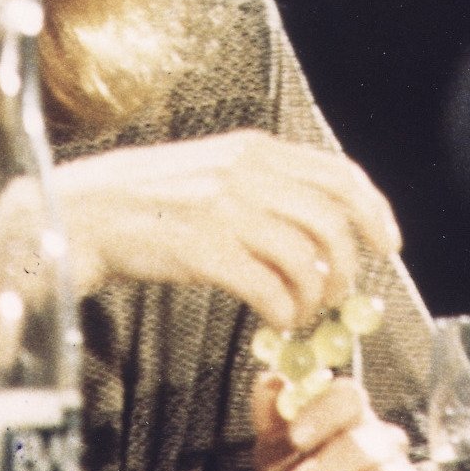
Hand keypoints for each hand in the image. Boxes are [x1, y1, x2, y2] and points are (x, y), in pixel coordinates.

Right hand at [46, 129, 401, 328]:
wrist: (82, 213)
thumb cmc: (150, 201)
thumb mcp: (215, 171)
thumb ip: (266, 187)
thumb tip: (322, 226)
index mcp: (255, 149)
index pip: (340, 175)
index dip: (374, 211)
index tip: (387, 244)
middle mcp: (247, 173)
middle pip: (332, 220)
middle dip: (347, 265)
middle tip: (338, 294)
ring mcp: (225, 210)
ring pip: (307, 258)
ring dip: (315, 295)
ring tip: (303, 311)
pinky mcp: (203, 250)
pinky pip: (270, 288)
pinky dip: (285, 312)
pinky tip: (278, 321)